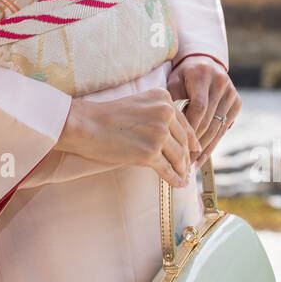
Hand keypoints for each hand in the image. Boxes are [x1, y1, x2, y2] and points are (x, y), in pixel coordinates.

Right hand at [55, 88, 201, 190]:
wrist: (86, 125)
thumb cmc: (106, 116)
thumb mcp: (138, 104)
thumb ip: (158, 114)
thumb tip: (173, 136)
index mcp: (163, 98)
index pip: (183, 123)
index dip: (190, 140)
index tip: (195, 150)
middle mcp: (165, 113)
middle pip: (183, 141)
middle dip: (186, 157)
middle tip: (188, 167)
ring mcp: (159, 134)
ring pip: (178, 156)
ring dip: (181, 169)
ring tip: (183, 176)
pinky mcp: (150, 153)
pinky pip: (168, 169)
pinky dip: (175, 179)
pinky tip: (178, 183)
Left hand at [165, 56, 240, 165]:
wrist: (204, 64)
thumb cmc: (183, 77)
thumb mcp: (174, 83)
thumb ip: (174, 101)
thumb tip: (173, 129)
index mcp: (202, 74)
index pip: (199, 106)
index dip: (190, 127)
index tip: (179, 144)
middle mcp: (220, 82)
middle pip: (209, 119)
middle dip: (196, 141)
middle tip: (183, 160)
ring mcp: (231, 92)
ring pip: (217, 126)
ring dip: (204, 147)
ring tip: (192, 163)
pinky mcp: (237, 102)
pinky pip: (224, 128)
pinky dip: (213, 144)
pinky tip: (202, 157)